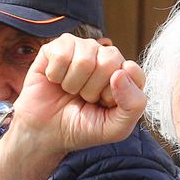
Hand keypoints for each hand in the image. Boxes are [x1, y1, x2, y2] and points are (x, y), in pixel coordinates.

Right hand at [0, 35, 146, 179]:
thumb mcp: (116, 128)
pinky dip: (55, 75)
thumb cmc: (82, 128)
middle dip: (93, 89)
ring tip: (70, 91)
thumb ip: (134, 104)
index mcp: (123, 74)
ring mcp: (81, 49)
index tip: (104, 105)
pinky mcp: (56, 47)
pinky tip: (55, 81)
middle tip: (84, 98)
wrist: (46, 133)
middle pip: (109, 60)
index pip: (132, 71)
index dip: (115, 94)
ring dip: (73, 84)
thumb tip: (121, 72)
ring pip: (84, 58)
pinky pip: (61, 55)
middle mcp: (104, 57)